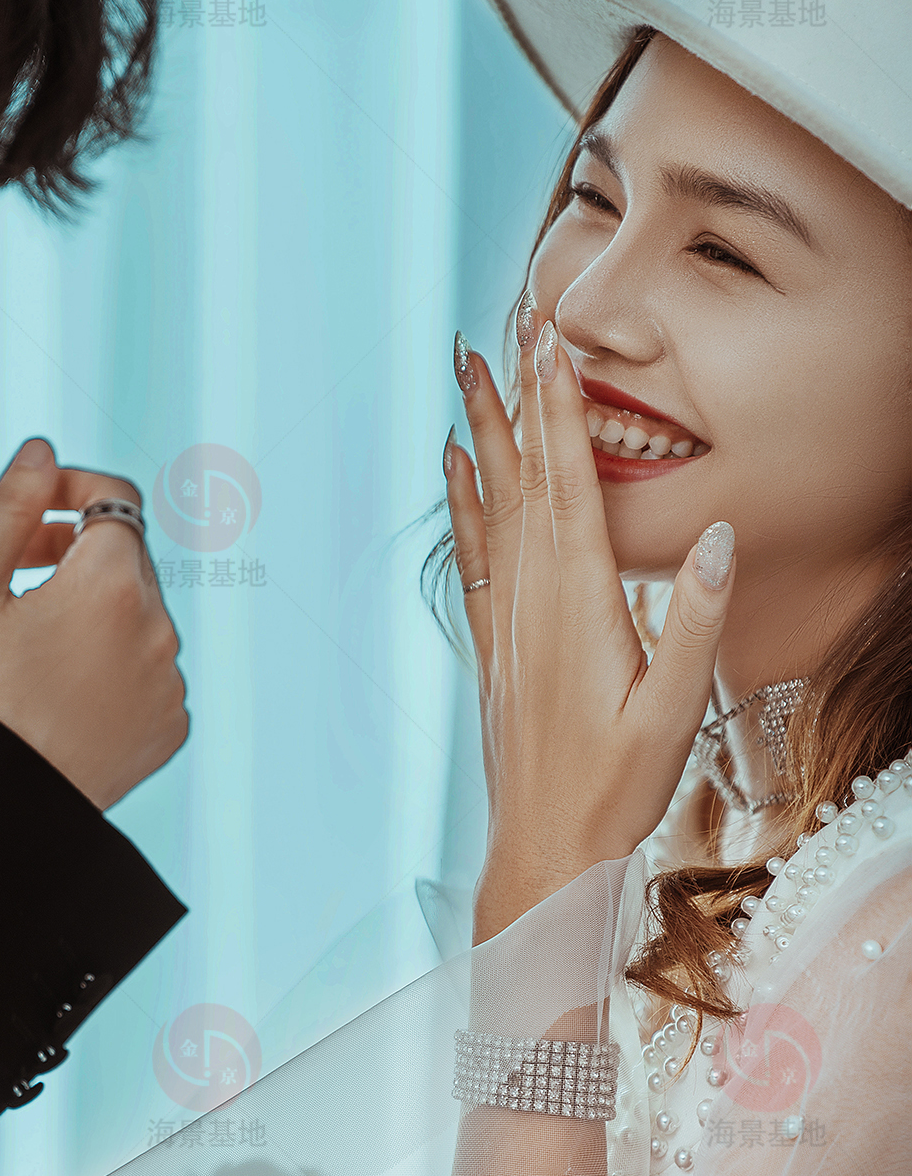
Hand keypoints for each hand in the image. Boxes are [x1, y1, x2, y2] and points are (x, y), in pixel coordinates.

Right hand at [0, 437, 187, 809]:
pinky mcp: (171, 729)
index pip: (115, 499)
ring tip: (32, 649)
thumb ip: (11, 507)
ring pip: (139, 618)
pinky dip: (114, 670)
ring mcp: (170, 684)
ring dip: (96, 614)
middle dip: (79, 554)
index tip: (32, 514)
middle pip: (129, 559)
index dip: (70, 492)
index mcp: (113, 583)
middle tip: (18, 578)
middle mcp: (159, 629)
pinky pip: (149, 675)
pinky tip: (61, 696)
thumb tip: (43, 451)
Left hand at [445, 308, 735, 941]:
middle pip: (524, 479)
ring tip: (468, 372)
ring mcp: (508, 623)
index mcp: (582, 604)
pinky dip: (464, 504)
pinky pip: (473, 556)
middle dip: (515, 399)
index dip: (561, 409)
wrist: (544, 852)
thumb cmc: (616, 788)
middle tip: (501, 324)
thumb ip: (696, 620)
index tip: (550, 340)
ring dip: (485, 435)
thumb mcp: (675, 709)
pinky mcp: (495, 649)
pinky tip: (454, 470)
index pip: (571, 485)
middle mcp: (534, 602)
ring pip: (494, 508)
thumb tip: (721, 534)